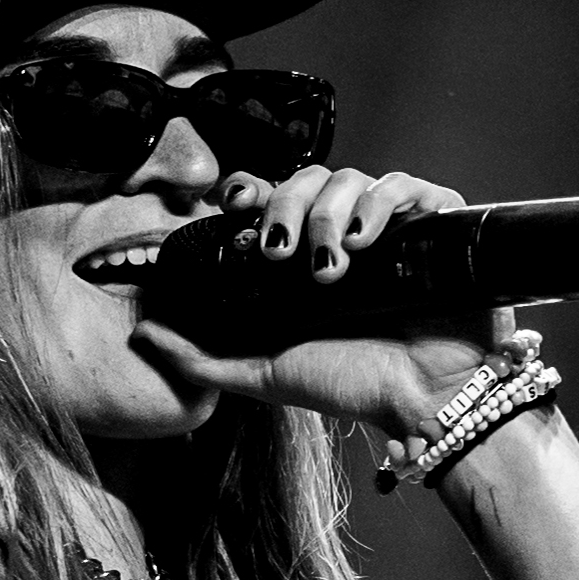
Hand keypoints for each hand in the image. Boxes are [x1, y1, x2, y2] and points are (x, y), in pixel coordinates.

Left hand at [130, 163, 511, 438]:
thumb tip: (142, 331)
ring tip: (330, 266)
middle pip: (305, 179)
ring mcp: (392, 228)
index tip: (235, 206)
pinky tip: (368, 241)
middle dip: (285, 206)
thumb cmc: (352, 386)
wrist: (424, 401)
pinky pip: (406, 185)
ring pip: (351, 177)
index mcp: (303, 257)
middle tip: (280, 253)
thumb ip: (199, 359)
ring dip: (328, 214)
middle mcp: (344, 234)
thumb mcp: (263, 373)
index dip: (249, 191)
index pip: (269, 198)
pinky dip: (382, 202)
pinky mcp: (436, 226)